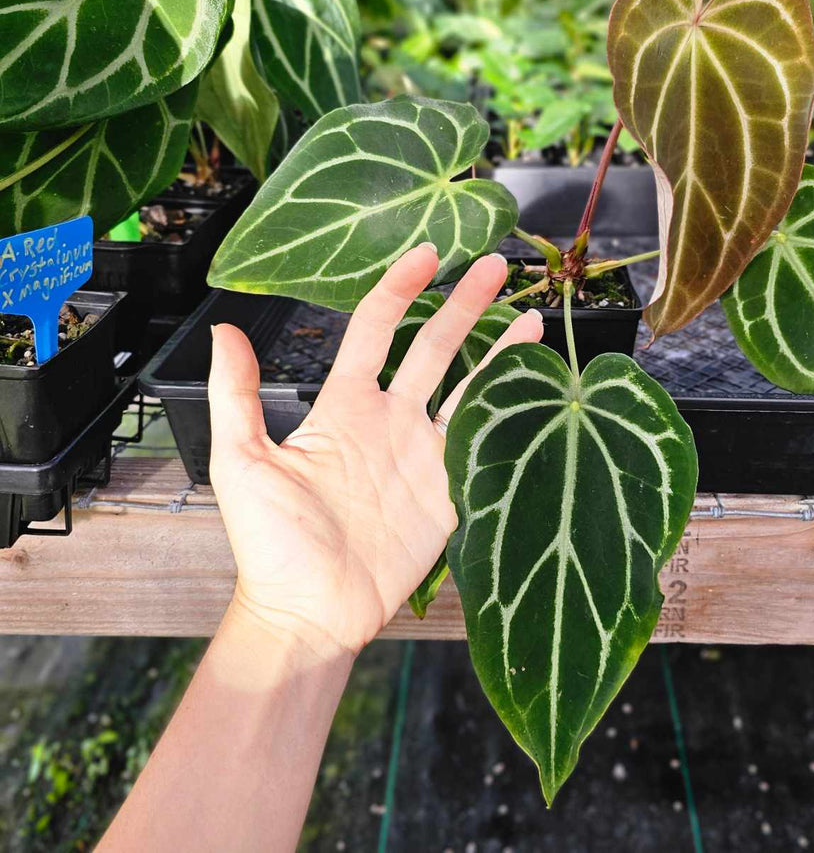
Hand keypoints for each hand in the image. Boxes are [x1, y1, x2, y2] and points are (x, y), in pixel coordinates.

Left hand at [207, 244, 542, 658]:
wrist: (310, 613)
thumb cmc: (269, 544)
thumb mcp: (242, 465)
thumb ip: (239, 398)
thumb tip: (223, 328)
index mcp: (345, 406)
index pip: (377, 330)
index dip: (400, 289)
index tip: (428, 253)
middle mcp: (389, 421)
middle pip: (434, 348)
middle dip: (463, 305)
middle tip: (495, 264)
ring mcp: (423, 456)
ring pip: (470, 390)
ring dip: (500, 353)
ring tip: (531, 317)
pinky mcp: (449, 493)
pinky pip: (485, 445)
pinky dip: (511, 416)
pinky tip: (538, 390)